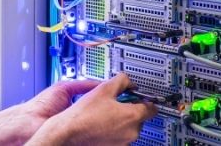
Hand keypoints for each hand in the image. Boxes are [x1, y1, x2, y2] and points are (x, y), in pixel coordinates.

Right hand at [27, 73, 157, 145]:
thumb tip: (128, 81)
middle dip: (131, 109)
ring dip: (122, 120)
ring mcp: (123, 143)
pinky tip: (103, 123)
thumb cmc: (84, 115)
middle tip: (118, 102)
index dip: (146, 99)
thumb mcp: (104, 88)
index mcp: (132, 116)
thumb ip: (122, 81)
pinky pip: (120, 136)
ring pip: (130, 127)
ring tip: (106, 113)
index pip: (152, 107)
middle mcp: (131, 132)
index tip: (141, 96)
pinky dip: (115, 130)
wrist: (69, 133)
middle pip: (140, 117)